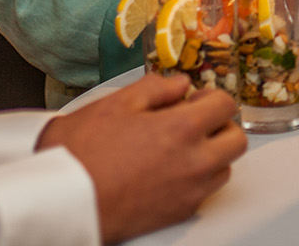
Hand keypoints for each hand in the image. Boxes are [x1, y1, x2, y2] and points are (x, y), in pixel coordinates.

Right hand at [37, 74, 245, 243]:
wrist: (62, 201)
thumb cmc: (81, 155)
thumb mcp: (115, 103)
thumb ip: (155, 87)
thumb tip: (179, 84)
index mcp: (182, 129)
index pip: (226, 105)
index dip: (211, 97)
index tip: (195, 99)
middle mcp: (194, 162)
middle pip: (236, 139)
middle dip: (220, 125)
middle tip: (196, 121)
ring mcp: (189, 191)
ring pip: (225, 167)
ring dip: (213, 153)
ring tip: (182, 147)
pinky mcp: (179, 213)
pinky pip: (206, 192)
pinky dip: (199, 178)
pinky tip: (172, 170)